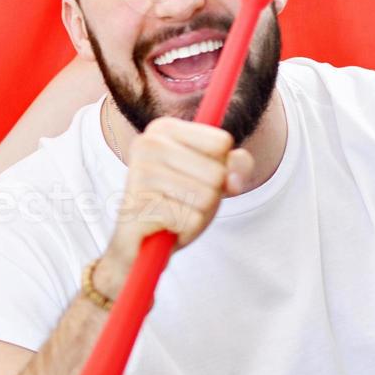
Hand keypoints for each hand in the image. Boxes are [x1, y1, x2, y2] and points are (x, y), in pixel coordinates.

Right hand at [94, 118, 252, 297]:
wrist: (139, 244)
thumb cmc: (178, 203)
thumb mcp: (214, 178)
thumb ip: (237, 166)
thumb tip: (234, 182)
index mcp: (162, 129)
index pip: (222, 142)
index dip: (220, 167)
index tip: (194, 176)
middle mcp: (146, 145)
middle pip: (217, 172)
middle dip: (210, 196)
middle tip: (182, 202)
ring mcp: (138, 175)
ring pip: (207, 197)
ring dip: (198, 214)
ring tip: (175, 215)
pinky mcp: (138, 206)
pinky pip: (192, 220)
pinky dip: (187, 231)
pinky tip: (166, 228)